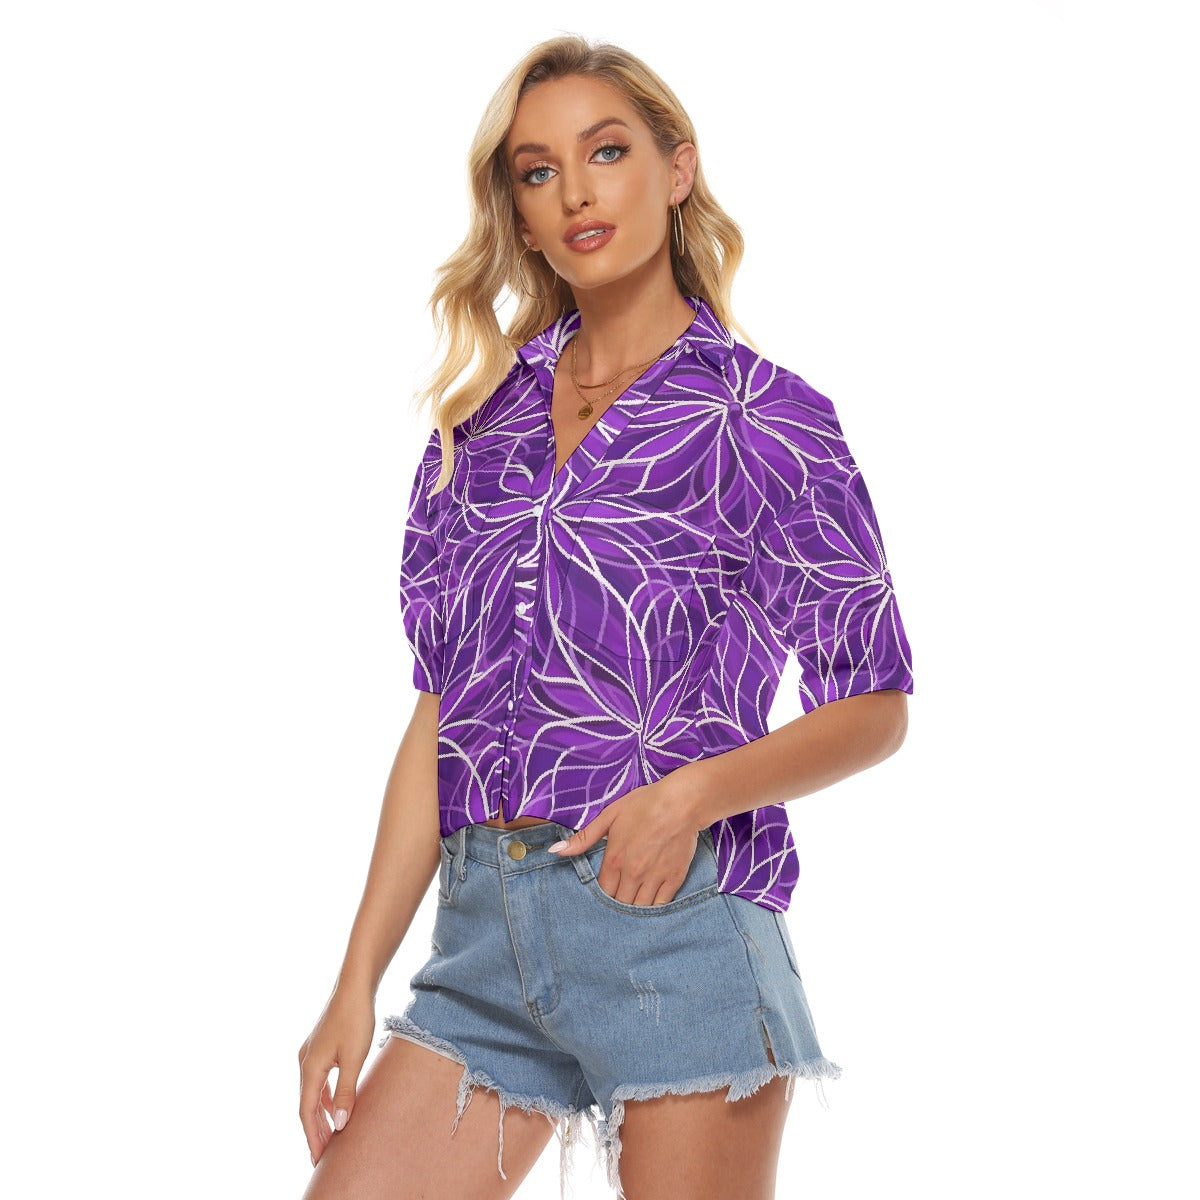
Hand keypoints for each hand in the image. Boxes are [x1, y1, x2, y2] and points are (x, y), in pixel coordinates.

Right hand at [297, 986, 375, 1166]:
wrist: (355, 985)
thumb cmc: (356, 1018)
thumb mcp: (355, 1058)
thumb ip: (346, 1092)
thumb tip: (338, 1124)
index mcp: (310, 1067)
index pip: (306, 1111)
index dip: (312, 1136)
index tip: (319, 1159)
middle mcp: (305, 1061)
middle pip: (306, 1104)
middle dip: (314, 1130)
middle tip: (323, 1155)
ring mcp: (311, 1053)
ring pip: (312, 1092)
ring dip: (319, 1114)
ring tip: (329, 1135)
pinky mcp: (321, 1046)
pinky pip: (319, 1080)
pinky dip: (324, 1096)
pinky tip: (333, 1104)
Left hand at [546, 769, 705, 906]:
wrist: (682, 802)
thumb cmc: (645, 805)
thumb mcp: (610, 815)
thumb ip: (584, 837)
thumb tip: (556, 851)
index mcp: (615, 859)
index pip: (602, 891)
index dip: (602, 894)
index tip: (606, 890)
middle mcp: (633, 873)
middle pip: (620, 904)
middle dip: (617, 903)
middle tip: (619, 897)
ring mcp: (655, 878)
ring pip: (639, 908)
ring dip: (634, 909)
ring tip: (633, 902)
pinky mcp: (674, 878)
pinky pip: (661, 904)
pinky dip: (654, 907)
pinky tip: (651, 903)